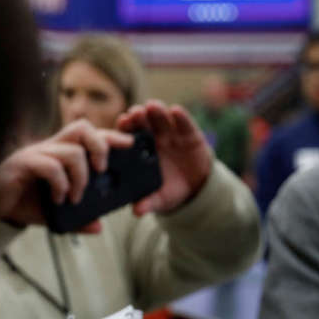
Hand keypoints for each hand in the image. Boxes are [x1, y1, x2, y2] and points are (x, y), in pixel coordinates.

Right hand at [0, 119, 133, 230]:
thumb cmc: (27, 204)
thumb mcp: (58, 213)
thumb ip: (79, 218)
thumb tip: (99, 227)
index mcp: (62, 152)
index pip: (90, 134)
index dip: (111, 135)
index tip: (130, 143)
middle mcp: (50, 147)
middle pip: (82, 128)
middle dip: (101, 146)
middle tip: (103, 170)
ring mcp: (36, 153)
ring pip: (71, 151)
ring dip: (81, 177)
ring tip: (77, 197)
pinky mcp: (22, 164)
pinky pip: (50, 166)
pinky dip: (61, 184)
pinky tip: (59, 199)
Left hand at [115, 100, 213, 214]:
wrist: (196, 188)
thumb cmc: (170, 190)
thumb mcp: (159, 199)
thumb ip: (148, 203)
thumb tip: (137, 211)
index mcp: (140, 151)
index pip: (129, 136)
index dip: (125, 128)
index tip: (122, 122)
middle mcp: (153, 138)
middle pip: (143, 122)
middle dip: (138, 116)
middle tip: (135, 112)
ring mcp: (171, 134)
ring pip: (161, 118)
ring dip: (156, 111)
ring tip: (152, 107)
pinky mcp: (190, 134)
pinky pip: (184, 123)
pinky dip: (181, 118)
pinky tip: (176, 112)